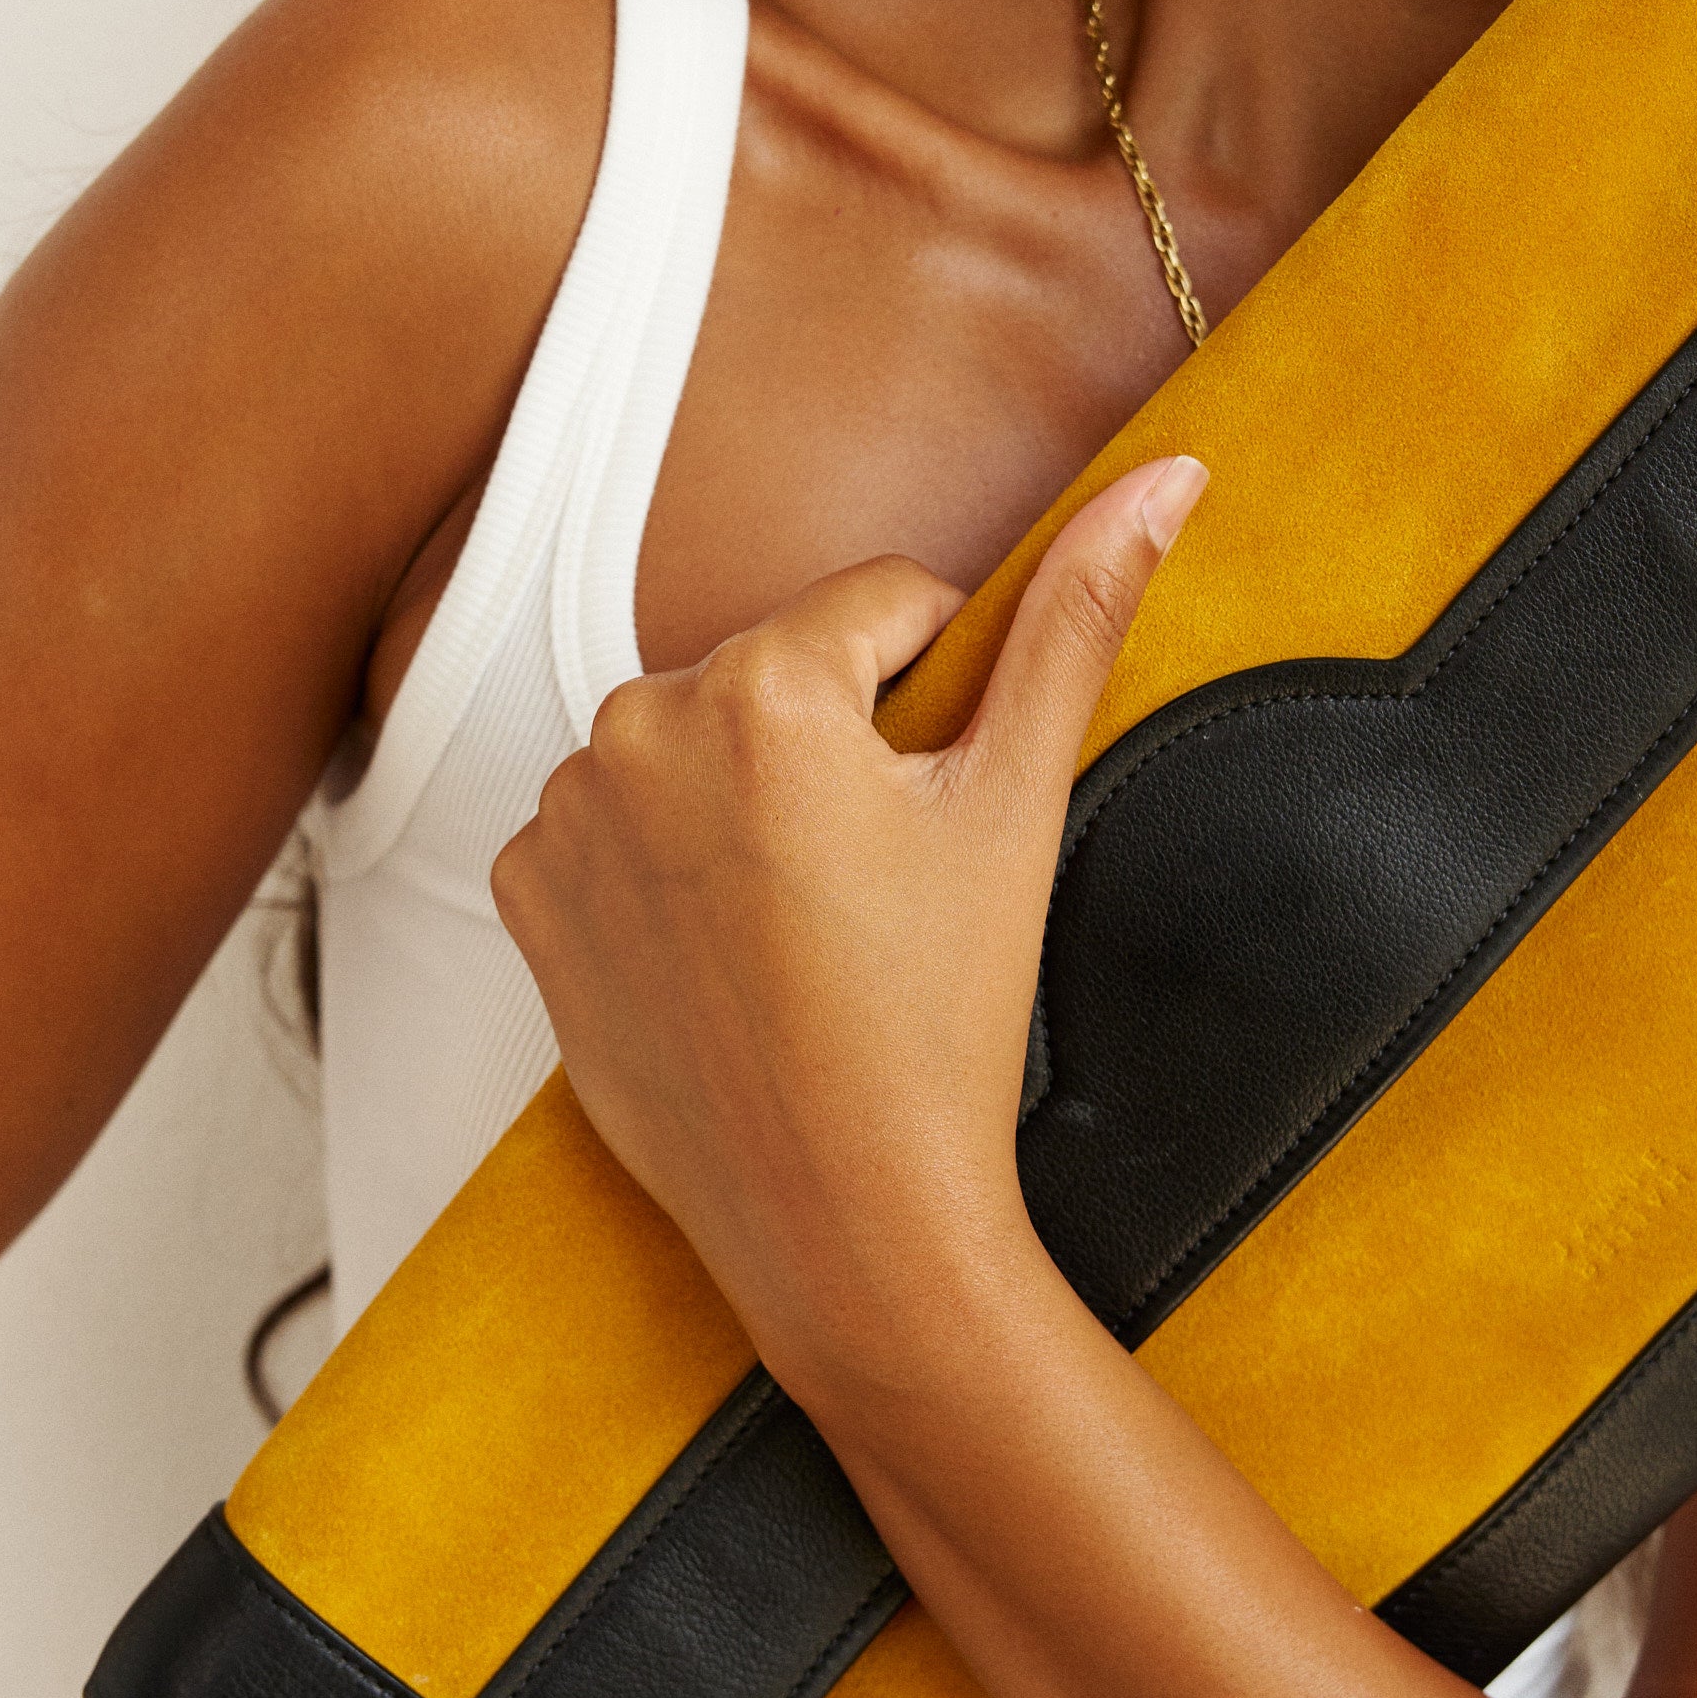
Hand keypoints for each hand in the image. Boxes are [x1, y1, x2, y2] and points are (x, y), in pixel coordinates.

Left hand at [489, 454, 1206, 1394]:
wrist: (845, 1223)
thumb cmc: (941, 1024)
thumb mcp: (1018, 805)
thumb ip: (1079, 618)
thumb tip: (1168, 475)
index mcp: (763, 681)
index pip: (884, 606)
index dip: (940, 699)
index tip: (942, 811)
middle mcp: (635, 724)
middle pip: (780, 671)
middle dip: (836, 746)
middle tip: (877, 888)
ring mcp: (565, 815)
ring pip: (695, 744)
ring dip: (746, 800)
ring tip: (803, 927)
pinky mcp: (528, 897)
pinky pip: (614, 828)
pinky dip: (666, 871)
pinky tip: (726, 954)